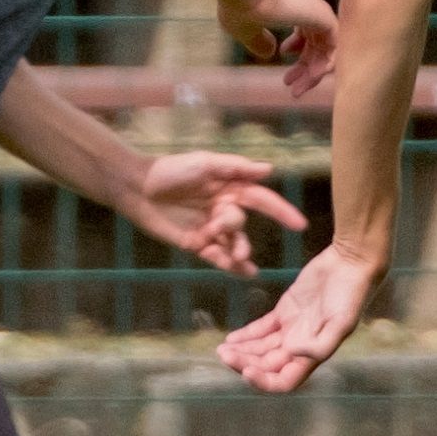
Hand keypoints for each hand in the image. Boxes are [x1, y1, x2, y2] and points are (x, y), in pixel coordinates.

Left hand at [126, 152, 309, 277]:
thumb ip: (236, 168)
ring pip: (233, 244)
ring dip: (238, 251)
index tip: (300, 224)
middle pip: (242, 225)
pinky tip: (245, 272)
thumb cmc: (170, 170)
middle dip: (238, 231)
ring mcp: (210, 229)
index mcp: (229, 188)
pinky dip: (230, 265)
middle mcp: (223, 209)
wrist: (137, 187)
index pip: (261, 201)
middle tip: (221, 227)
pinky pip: (217, 256)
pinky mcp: (195, 244)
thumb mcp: (205, 163)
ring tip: (239, 258)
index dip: (281, 212)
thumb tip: (269, 169)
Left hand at [217, 240, 380, 392]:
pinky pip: (262, 329)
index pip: (284, 380)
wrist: (351, 263)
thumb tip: (296, 353)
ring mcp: (291, 329)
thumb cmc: (351, 294)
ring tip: (222, 350)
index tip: (246, 370)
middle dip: (245, 364)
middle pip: (266, 365)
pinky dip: (246, 335)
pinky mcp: (285, 311)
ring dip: (242, 352)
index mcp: (312, 354)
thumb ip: (320, 342)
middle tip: (224, 354)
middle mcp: (300, 346)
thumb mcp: (341, 321)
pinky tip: (231, 338)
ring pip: (261, 349)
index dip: (264, 381)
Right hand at [218, 0, 338, 97]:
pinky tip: (313, 77)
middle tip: (290, 85)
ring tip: (297, 91)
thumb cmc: (240, 8)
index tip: (282, 55)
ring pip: (326, 47)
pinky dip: (327, 64)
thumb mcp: (247, 31)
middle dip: (304, 66)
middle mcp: (308, 7)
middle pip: (316, 43)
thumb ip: (259, 42)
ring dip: (314, 71)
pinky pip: (336, 46)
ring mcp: (318, 11)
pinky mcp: (325, 18)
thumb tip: (269, 53)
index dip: (297, 48)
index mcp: (292, 5)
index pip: (306, 30)